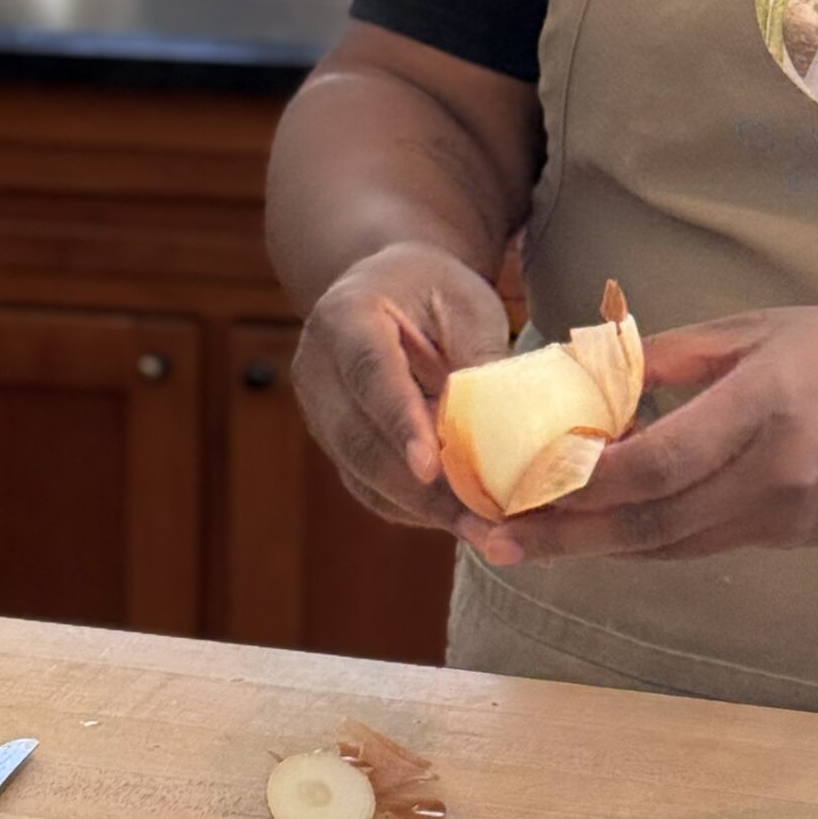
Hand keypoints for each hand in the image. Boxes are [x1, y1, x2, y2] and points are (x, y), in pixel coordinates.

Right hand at [292, 242, 511, 534]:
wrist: (389, 288)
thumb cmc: (435, 290)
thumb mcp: (466, 302)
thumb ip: (477, 354)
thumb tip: (500, 424)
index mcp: (345, 316)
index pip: (370, 375)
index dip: (399, 422)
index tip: (430, 466)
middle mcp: (317, 368)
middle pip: (358, 438)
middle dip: (417, 487)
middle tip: (477, 519)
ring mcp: (318, 411)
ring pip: (361, 473)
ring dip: (421, 508)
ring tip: (482, 530)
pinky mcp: (334, 444)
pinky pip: (368, 487)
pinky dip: (413, 508)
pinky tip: (460, 520)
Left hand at [462, 306, 817, 568]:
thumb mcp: (767, 328)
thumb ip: (680, 355)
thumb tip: (597, 368)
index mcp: (764, 409)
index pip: (654, 463)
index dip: (580, 479)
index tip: (518, 476)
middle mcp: (771, 476)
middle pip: (649, 522)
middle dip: (562, 533)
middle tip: (489, 534)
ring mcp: (785, 518)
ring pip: (670, 545)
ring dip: (594, 547)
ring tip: (524, 542)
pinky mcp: (793, 540)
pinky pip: (704, 544)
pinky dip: (647, 539)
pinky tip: (602, 530)